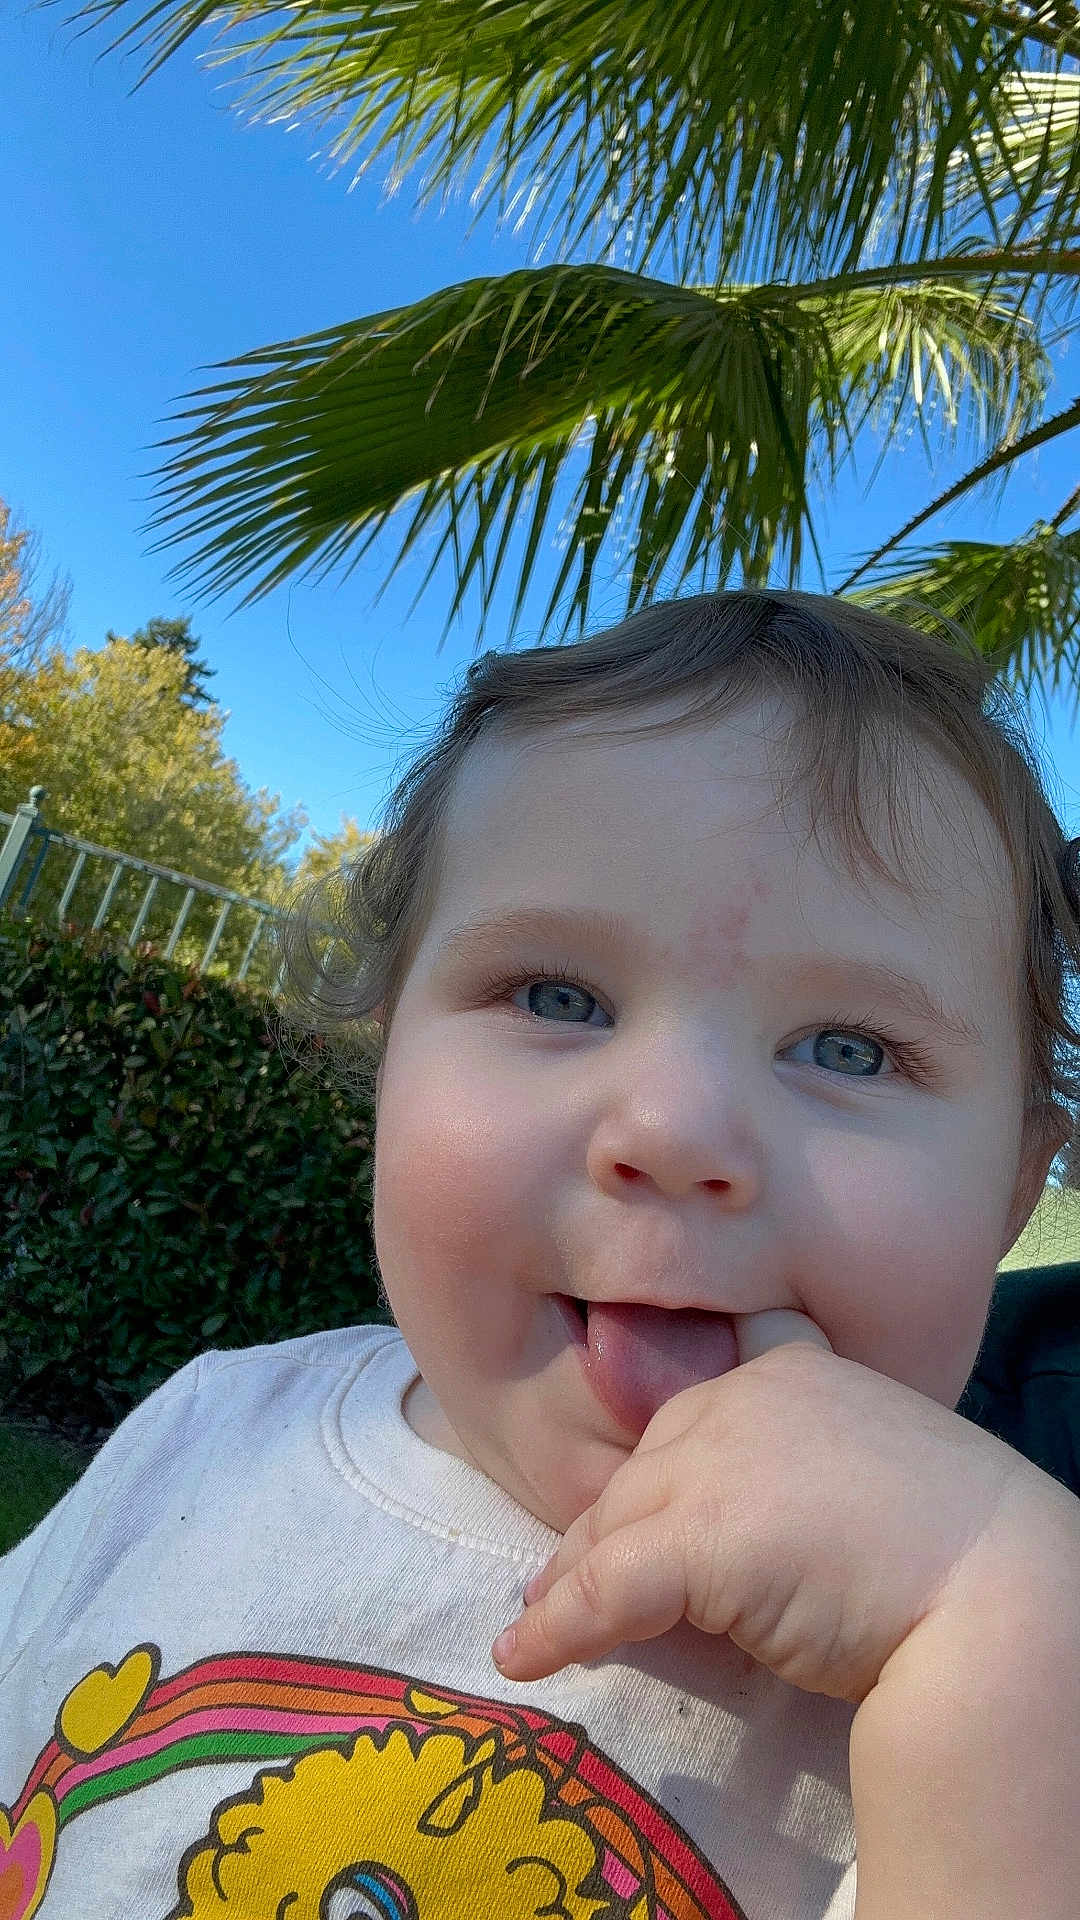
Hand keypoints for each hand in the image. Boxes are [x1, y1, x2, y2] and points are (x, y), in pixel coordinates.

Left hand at [492, 1310, 1044, 1704]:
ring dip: (570, 1583)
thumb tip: (751, 1532)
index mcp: (792, 1370)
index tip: (634, 1505)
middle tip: (569, 1581)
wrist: (999, 1593)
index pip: (696, 1414)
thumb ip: (800, 1473)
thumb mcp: (865, 1475)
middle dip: (605, 1533)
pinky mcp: (694, 1540)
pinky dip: (558, 1628)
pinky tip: (525, 1656)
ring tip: (540, 1619)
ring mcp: (714, 1463)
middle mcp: (741, 1399)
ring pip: (616, 1529)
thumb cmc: (952, 1538)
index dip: (659, 1469)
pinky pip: (606, 1590)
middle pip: (643, 1472)